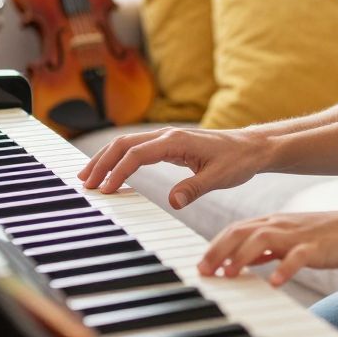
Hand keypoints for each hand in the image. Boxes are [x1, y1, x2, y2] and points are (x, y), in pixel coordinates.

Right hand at [77, 125, 269, 207]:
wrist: (251, 148)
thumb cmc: (238, 161)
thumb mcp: (220, 177)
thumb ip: (195, 188)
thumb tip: (173, 202)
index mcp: (176, 140)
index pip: (137, 154)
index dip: (118, 172)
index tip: (106, 190)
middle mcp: (167, 135)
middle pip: (124, 144)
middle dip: (102, 162)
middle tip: (85, 184)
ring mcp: (166, 138)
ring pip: (127, 144)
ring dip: (106, 159)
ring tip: (88, 178)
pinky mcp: (168, 145)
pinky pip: (136, 149)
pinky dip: (119, 159)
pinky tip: (111, 172)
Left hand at [198, 211, 337, 286]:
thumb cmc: (321, 236)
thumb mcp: (286, 239)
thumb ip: (263, 248)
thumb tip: (238, 260)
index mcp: (272, 223)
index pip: (235, 229)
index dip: (214, 246)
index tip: (199, 266)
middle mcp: (280, 225)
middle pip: (242, 232)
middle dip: (219, 251)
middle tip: (204, 272)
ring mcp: (297, 235)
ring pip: (263, 239)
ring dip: (242, 257)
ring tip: (229, 274)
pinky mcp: (315, 247)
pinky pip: (297, 256)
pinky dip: (283, 268)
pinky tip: (274, 282)